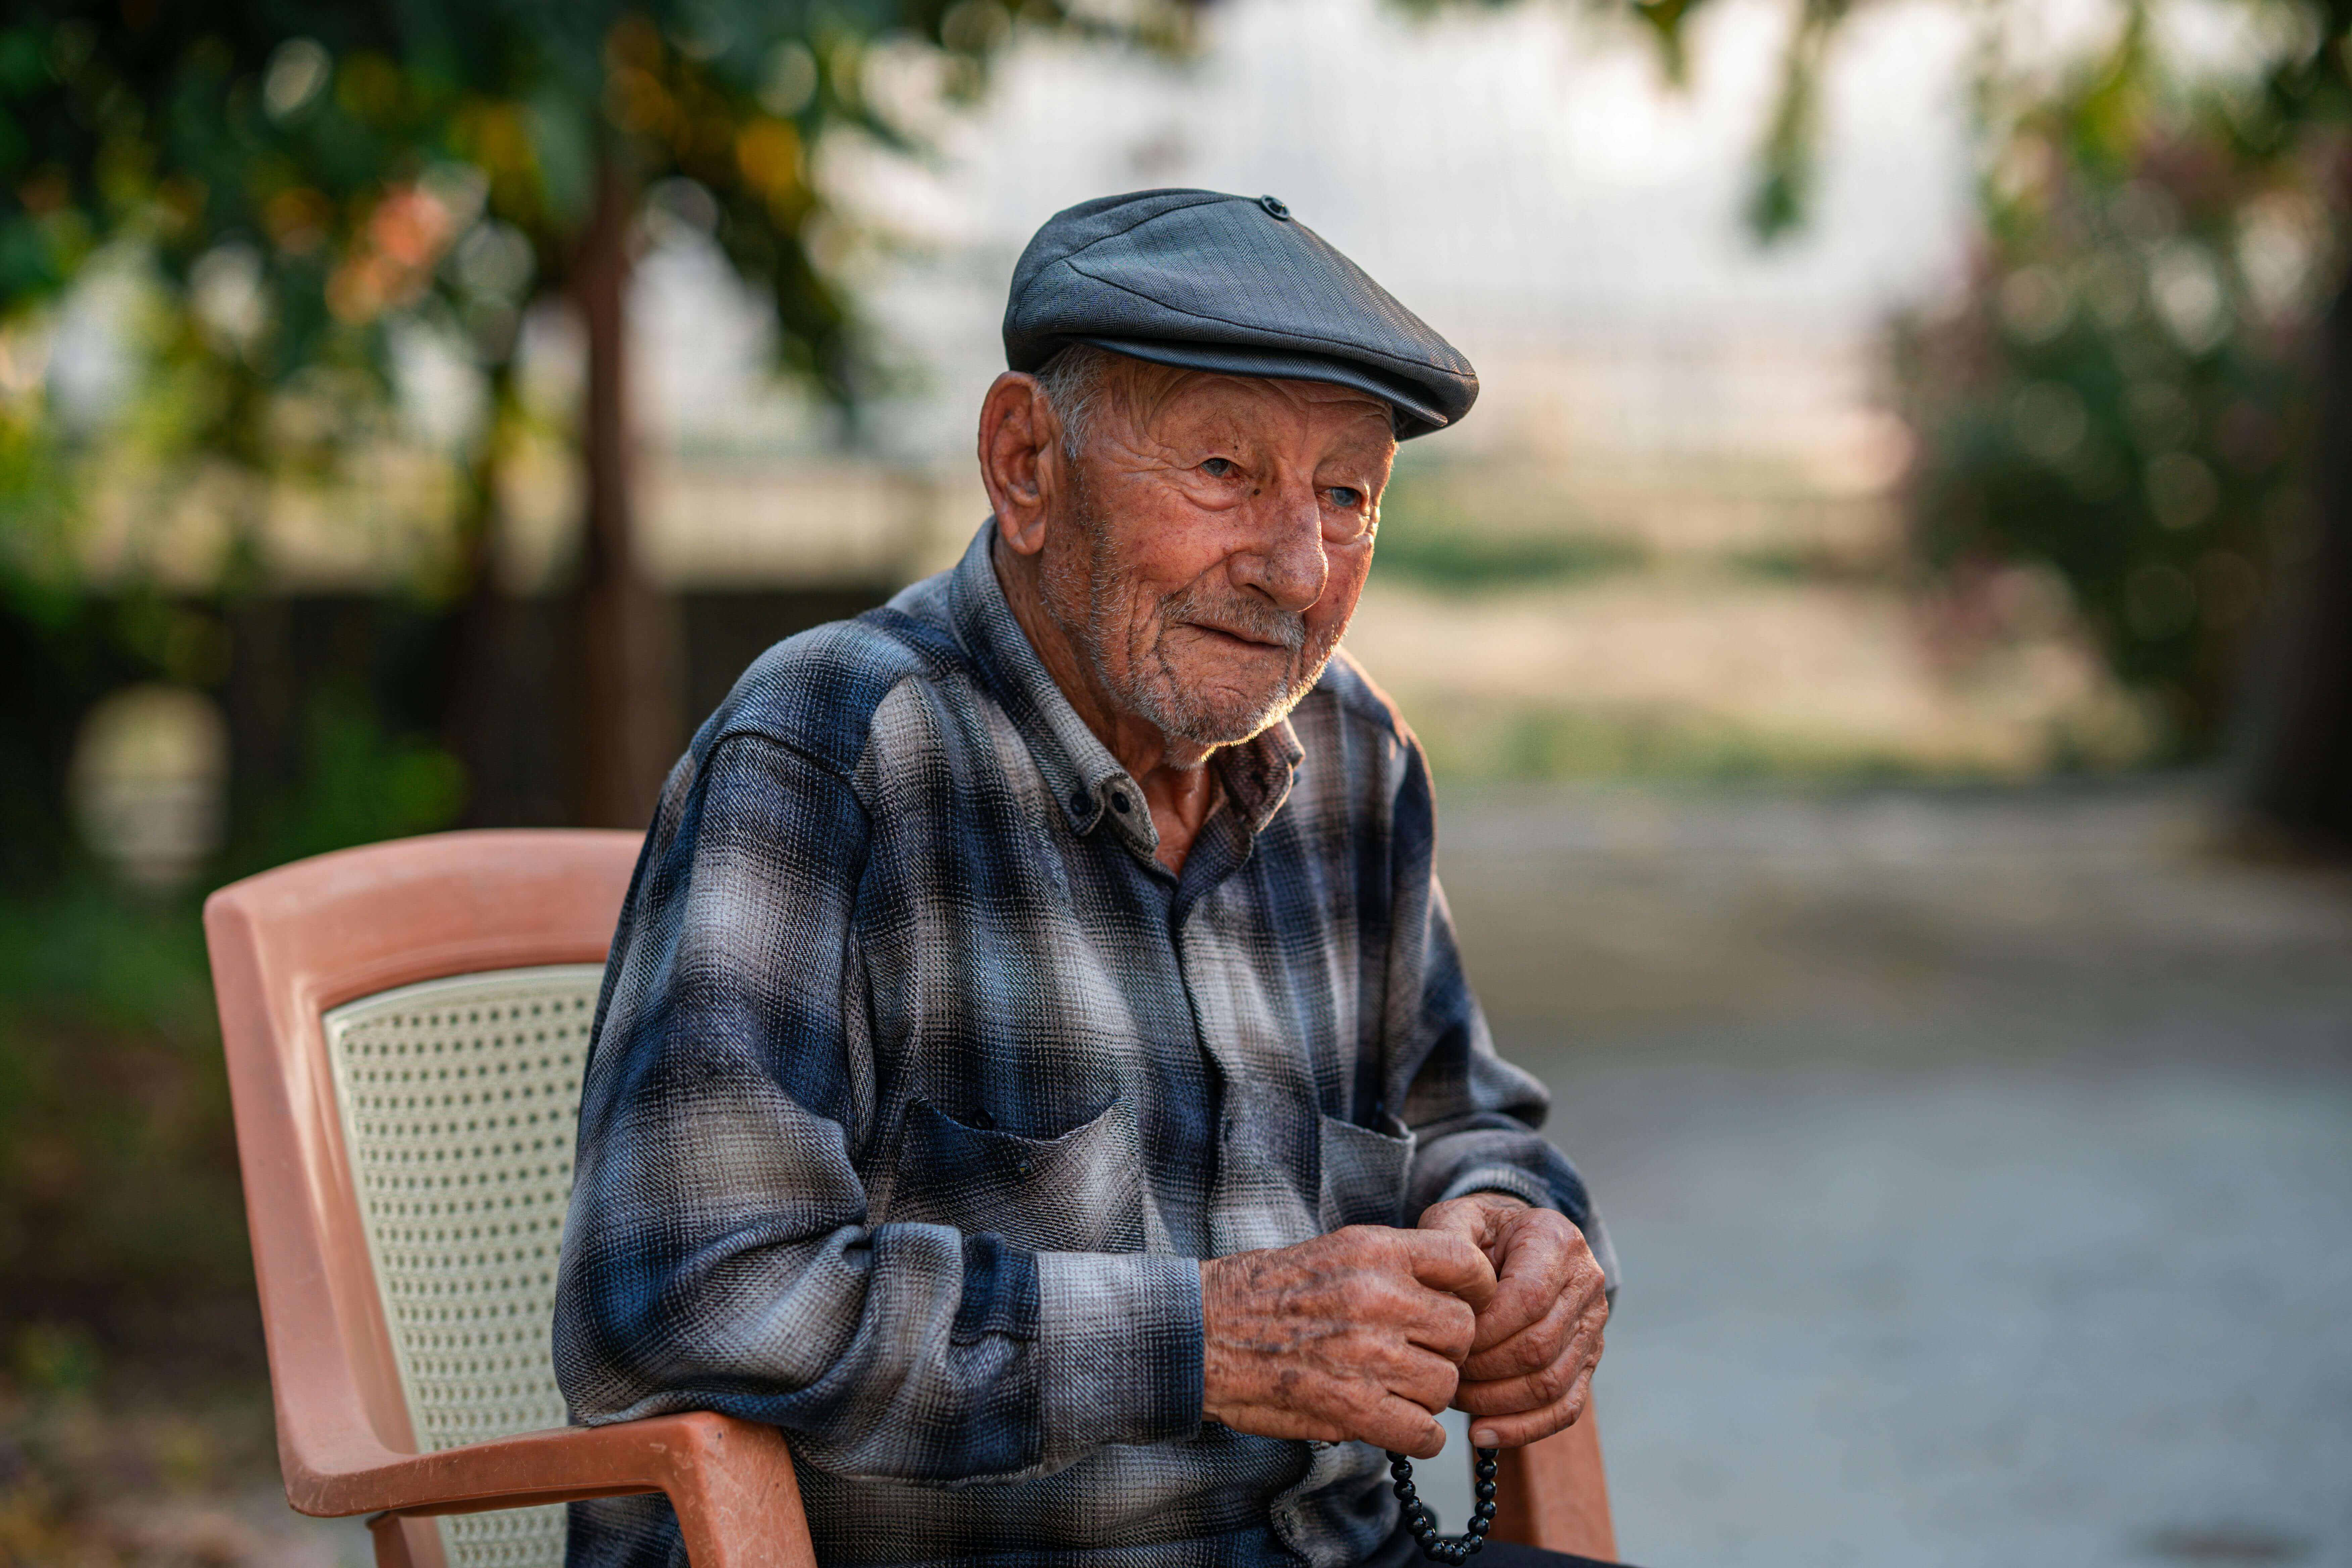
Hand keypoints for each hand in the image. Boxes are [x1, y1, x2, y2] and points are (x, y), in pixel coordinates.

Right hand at [1202, 1225, 1497, 1457]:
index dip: (1475, 1291)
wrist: (1197, 1331)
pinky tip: (1393, 1424)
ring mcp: (1367, 1352)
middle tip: (1414, 1355)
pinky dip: (1416, 1436)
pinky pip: (1424, 1432)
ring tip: (1392, 1388)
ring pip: (1446, 1384)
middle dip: (1446, 1349)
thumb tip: (1452, 1299)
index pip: (1467, 1262)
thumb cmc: (1262, 1292)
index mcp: (1373, 1248)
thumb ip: (1394, 1268)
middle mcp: (1378, 1295)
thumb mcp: (1333, 1251)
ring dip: (1427, 1395)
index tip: (1461, 1305)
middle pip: (1463, 1331)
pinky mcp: (1352, 1406)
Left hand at [1417, 1193, 1607, 1447]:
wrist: (1511, 1242)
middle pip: (1539, 1346)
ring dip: (1495, 1401)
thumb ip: (1447, 1242)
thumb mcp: (1455, 1219)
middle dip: (1484, 1369)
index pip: (1529, 1298)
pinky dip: (1522, 1429)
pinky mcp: (1588, 1361)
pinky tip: (1481, 1434)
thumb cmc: (1476, 1234)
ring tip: (1453, 1398)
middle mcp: (1586, 1282)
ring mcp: (1593, 1326)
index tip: (1446, 1340)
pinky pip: (1565, 1409)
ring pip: (1551, 1383)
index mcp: (1556, 1240)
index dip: (1484, 1329)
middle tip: (1443, 1373)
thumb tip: (1448, 1297)